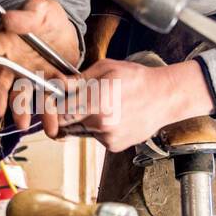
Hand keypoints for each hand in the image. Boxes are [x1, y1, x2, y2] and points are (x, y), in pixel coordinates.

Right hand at [0, 0, 79, 129]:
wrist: (65, 32)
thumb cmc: (46, 18)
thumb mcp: (41, 9)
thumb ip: (27, 14)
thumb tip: (8, 19)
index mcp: (7, 43)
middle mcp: (14, 65)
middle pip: (1, 82)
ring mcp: (31, 78)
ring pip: (22, 97)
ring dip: (22, 112)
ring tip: (25, 125)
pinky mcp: (49, 87)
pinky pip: (47, 103)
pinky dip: (49, 115)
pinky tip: (53, 127)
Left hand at [54, 58, 214, 151]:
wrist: (165, 97)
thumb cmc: (137, 79)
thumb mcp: (106, 69)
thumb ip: (78, 80)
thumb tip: (57, 85)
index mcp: (96, 102)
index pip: (59, 113)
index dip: (52, 108)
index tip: (51, 103)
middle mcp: (100, 123)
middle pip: (65, 125)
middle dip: (65, 114)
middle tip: (74, 102)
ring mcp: (107, 137)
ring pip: (80, 131)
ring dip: (82, 120)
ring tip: (103, 105)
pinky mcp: (113, 146)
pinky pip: (95, 137)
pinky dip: (98, 128)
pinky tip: (114, 115)